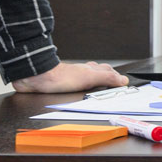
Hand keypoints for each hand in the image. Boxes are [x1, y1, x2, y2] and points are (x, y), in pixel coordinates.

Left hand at [11, 61, 127, 92]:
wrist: (38, 78)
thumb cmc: (60, 77)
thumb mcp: (89, 78)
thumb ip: (107, 78)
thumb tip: (123, 80)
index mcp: (90, 70)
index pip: (107, 71)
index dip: (115, 75)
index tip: (122, 81)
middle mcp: (82, 72)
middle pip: (97, 72)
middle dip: (106, 76)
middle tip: (113, 81)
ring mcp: (71, 78)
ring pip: (86, 77)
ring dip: (93, 81)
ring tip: (98, 85)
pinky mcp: (61, 85)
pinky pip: (74, 85)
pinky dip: (79, 87)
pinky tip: (78, 91)